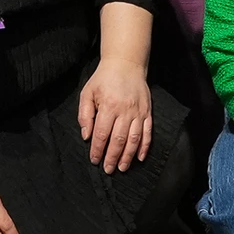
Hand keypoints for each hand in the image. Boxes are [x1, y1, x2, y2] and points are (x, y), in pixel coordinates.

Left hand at [79, 56, 152, 173]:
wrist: (126, 64)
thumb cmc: (103, 79)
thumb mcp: (88, 92)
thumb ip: (85, 114)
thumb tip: (86, 136)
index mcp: (108, 106)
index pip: (102, 134)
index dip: (98, 150)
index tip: (95, 160)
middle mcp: (125, 110)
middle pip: (118, 140)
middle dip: (112, 157)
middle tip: (108, 170)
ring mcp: (138, 112)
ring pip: (134, 139)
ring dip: (128, 156)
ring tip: (122, 168)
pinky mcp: (147, 111)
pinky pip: (148, 132)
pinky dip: (144, 146)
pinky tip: (140, 157)